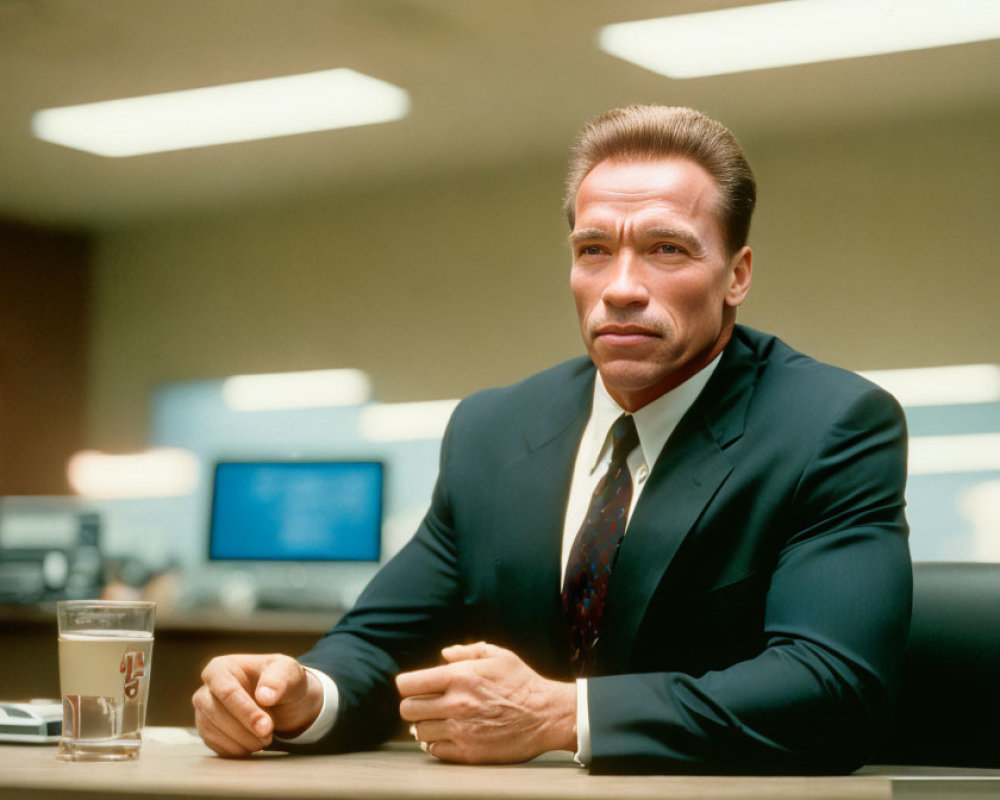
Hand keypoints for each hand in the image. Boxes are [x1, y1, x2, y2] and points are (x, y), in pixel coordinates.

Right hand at [192, 653, 323, 757]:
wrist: (281, 700)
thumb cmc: (281, 680)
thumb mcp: (289, 672)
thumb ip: (279, 680)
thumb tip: (264, 696)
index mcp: (221, 667)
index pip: (227, 692)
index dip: (246, 712)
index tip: (266, 727)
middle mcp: (206, 688)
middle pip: (216, 713)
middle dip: (244, 730)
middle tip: (268, 737)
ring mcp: (204, 711)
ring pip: (212, 731)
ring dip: (240, 742)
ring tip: (264, 740)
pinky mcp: (207, 730)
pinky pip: (213, 745)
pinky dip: (234, 750)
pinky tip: (253, 746)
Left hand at [395, 642, 575, 763]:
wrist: (546, 715)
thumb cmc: (522, 682)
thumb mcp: (498, 655)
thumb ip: (466, 650)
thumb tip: (444, 654)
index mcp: (458, 677)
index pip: (408, 684)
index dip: (407, 684)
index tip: (413, 686)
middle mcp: (455, 704)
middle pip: (408, 709)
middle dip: (413, 705)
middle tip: (426, 704)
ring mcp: (460, 731)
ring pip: (419, 731)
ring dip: (426, 724)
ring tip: (440, 720)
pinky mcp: (468, 753)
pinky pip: (435, 750)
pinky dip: (438, 742)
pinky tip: (450, 734)